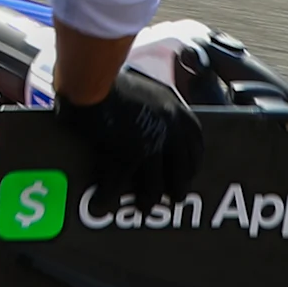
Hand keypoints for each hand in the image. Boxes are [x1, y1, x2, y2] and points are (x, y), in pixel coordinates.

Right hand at [56, 66, 204, 200]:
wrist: (92, 76)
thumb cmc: (112, 77)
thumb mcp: (146, 87)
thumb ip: (154, 105)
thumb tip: (148, 116)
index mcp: (178, 112)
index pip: (195, 147)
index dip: (191, 166)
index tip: (186, 175)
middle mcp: (170, 131)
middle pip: (181, 171)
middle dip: (177, 189)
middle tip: (172, 199)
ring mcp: (150, 145)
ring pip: (154, 185)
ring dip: (147, 201)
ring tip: (143, 210)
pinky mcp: (125, 155)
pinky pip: (118, 185)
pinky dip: (108, 198)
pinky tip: (100, 204)